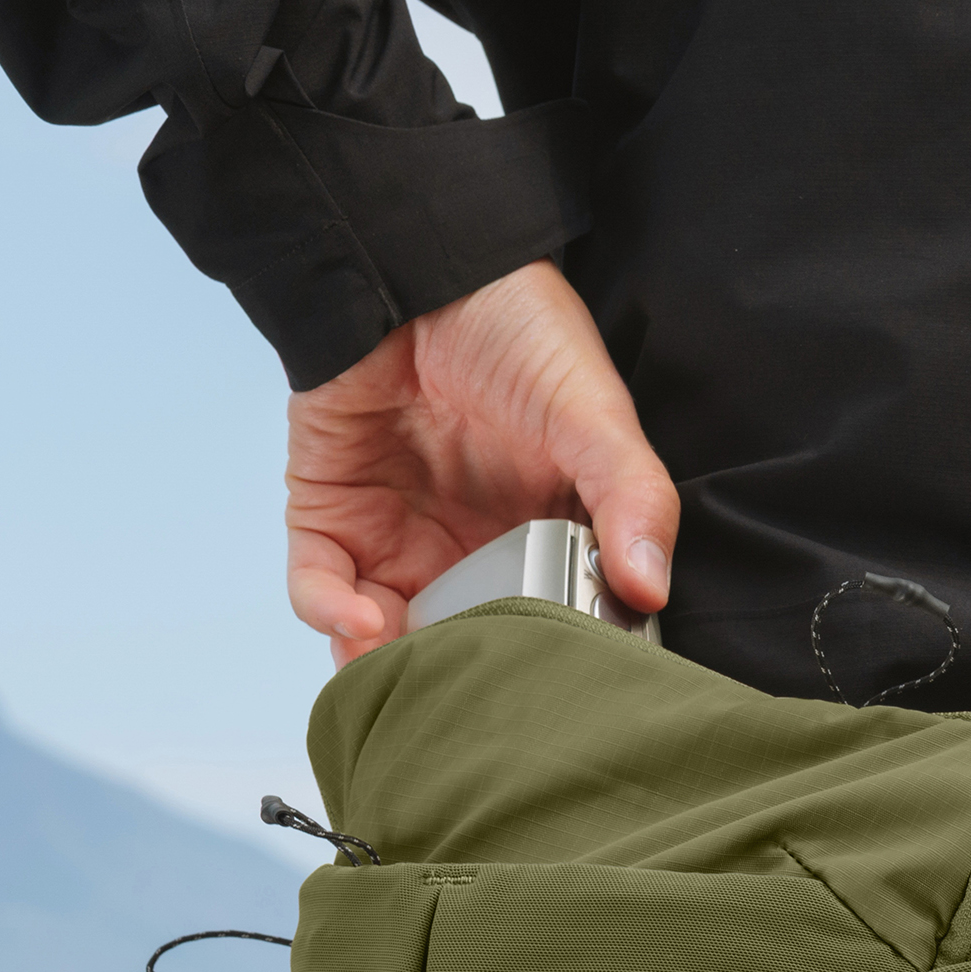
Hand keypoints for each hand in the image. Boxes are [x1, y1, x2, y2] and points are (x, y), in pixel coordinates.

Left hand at [284, 260, 678, 664]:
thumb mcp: (594, 414)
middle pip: (462, 645)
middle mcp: (471, 544)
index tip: (550, 693)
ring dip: (389, 669)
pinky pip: (320, 587)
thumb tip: (651, 589)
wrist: (416, 260)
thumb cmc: (516, 328)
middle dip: (459, 683)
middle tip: (468, 710)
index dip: (545, 662)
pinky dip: (332, 615)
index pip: (547, 620)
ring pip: (386, 637)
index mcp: (545, 531)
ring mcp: (397, 534)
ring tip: (409, 680)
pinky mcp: (332, 514)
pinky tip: (361, 621)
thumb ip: (631, 497)